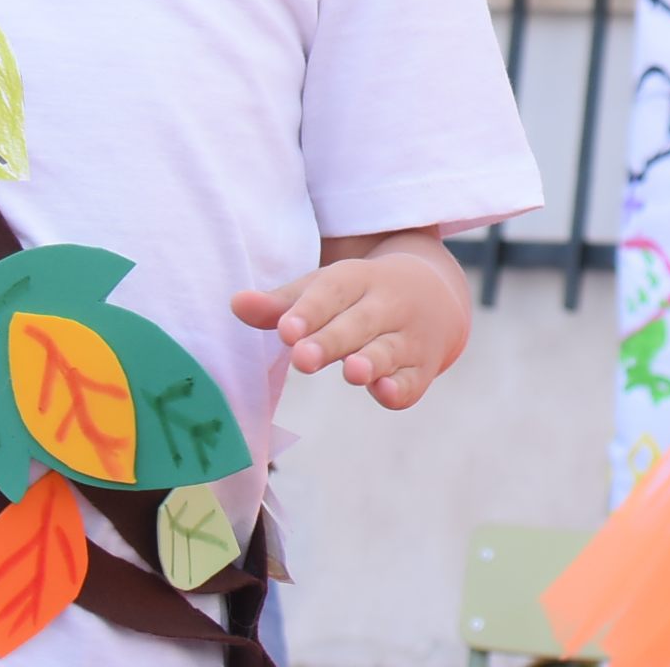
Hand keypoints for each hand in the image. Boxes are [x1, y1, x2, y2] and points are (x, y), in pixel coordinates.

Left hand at [232, 245, 466, 409]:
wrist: (435, 296)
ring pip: (389, 350)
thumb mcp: (326, 289)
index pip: (335, 290)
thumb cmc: (360, 298)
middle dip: (333, 340)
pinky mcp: (422, 368)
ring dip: (371, 361)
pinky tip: (385, 391)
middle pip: (360, 322)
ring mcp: (409, 337)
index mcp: (360, 278)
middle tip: (303, 358)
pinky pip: (413, 381)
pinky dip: (400, 387)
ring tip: (351, 372)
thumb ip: (282, 304)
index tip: (286, 330)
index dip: (311, 310)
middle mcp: (389, 305)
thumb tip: (235, 303)